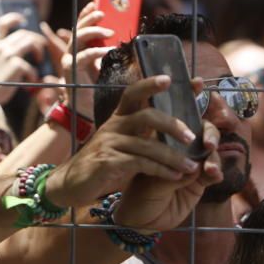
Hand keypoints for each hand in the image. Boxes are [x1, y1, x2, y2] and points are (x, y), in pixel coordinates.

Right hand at [0, 12, 47, 103]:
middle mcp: (0, 46)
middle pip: (24, 33)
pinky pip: (31, 65)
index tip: (23, 20)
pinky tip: (32, 80)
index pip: (1, 23)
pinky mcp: (15, 66)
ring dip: (39, 51)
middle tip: (41, 48)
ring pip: (31, 42)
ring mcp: (7, 55)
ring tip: (40, 61)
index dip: (13, 18)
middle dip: (36, 39)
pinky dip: (34, 74)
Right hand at [41, 2, 114, 118]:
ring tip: (109, 31)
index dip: (86, 14)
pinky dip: (95, 51)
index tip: (95, 3)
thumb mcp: (108, 67)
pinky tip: (107, 50)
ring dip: (93, 31)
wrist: (88, 112)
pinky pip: (82, 57)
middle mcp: (72, 53)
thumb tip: (127, 43)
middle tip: (102, 13)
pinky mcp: (71, 71)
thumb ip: (111, 54)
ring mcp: (70, 61)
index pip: (81, 27)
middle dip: (89, 18)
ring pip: (78, 39)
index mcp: (80, 50)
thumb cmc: (98, 90)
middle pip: (78, 29)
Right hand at [44, 75, 208, 208]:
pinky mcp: (107, 163)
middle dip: (172, 124)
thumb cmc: (102, 163)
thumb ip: (141, 135)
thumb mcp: (120, 143)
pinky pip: (141, 164)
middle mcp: (113, 126)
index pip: (133, 93)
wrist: (70, 184)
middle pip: (146, 116)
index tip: (170, 79)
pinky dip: (161, 171)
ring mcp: (109, 144)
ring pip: (147, 144)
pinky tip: (174, 177)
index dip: (150, 84)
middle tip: (192, 136)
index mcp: (118, 118)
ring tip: (191, 167)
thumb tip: (174, 130)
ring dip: (173, 156)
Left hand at [113, 117, 221, 232]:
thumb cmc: (138, 196)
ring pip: (211, 153)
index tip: (192, 127)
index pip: (179, 122)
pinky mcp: (199, 182)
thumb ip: (172, 171)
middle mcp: (179, 149)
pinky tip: (215, 176)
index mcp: (163, 140)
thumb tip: (196, 165)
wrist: (141, 223)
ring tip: (210, 169)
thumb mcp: (150, 181)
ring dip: (214, 157)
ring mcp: (191, 165)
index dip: (190, 120)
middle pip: (202, 133)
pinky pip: (213, 173)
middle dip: (210, 135)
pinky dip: (216, 172)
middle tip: (209, 145)